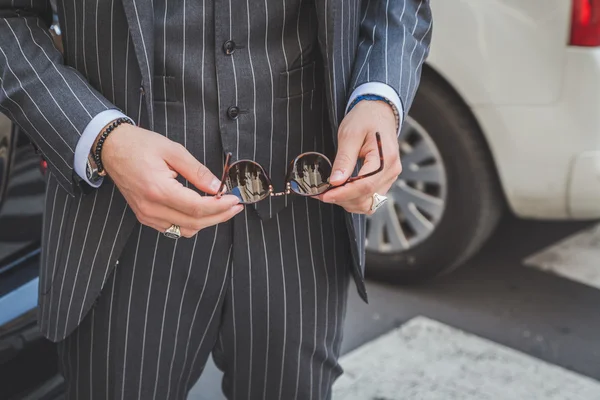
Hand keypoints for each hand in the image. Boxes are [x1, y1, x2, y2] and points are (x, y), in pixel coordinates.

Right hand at [101, 124, 242, 237]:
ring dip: (207, 222)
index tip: (234, 199)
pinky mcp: (145, 217)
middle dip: (219, 216)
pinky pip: (174, 229)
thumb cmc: (139, 145)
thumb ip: (197, 171)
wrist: (111, 148)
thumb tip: (218, 187)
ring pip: (185, 230)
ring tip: (222, 208)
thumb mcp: (173, 150)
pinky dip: (192, 223)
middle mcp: (151, 208)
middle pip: (194, 223)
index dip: (220, 206)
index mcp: (157, 190)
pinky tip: (202, 211)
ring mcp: (146, 215)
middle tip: (235, 206)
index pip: (197, 208)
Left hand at [318, 100, 401, 213]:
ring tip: (330, 192)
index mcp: (386, 158)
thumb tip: (335, 182)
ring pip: (369, 203)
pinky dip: (354, 199)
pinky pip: (370, 198)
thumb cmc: (365, 118)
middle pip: (366, 197)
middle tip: (321, 192)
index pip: (364, 186)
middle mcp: (391, 171)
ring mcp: (389, 177)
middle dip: (342, 199)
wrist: (378, 111)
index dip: (343, 194)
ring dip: (348, 202)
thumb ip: (344, 159)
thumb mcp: (350, 134)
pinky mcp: (384, 180)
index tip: (324, 195)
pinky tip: (341, 192)